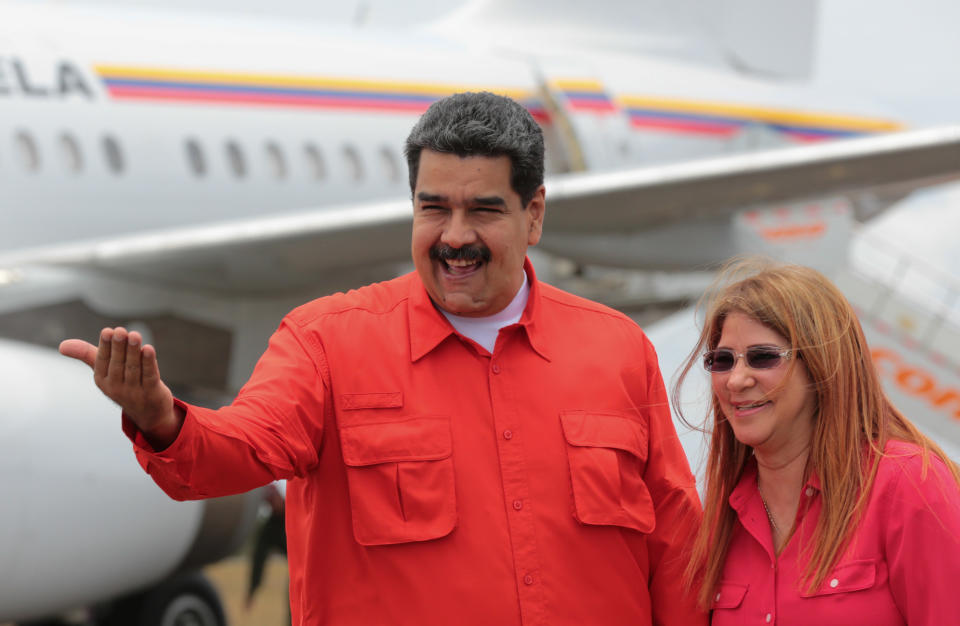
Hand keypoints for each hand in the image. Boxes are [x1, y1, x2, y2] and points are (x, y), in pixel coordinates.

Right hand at [60, 327, 181, 448]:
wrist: (148, 412)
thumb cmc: (123, 383)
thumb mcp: (105, 371)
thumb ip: (87, 355)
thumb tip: (61, 346)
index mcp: (102, 380)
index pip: (102, 361)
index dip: (105, 346)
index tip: (107, 331)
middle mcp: (116, 387)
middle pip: (118, 364)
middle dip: (119, 346)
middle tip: (120, 330)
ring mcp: (134, 392)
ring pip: (133, 368)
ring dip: (134, 351)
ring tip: (135, 335)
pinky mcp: (152, 393)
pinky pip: (149, 376)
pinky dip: (149, 362)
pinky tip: (149, 349)